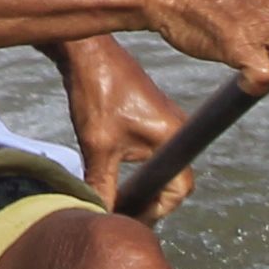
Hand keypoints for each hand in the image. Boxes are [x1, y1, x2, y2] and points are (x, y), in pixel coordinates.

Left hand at [59, 41, 184, 208]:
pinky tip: (113, 167)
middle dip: (150, 198)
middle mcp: (176, 129)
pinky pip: (153, 148)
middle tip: (121, 210)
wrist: (88, 50)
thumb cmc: (97, 93)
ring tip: (116, 193)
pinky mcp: (151, 112)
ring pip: (162, 164)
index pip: (179, 190)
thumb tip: (101, 217)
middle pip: (174, 180)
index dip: (156, 210)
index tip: (129, 218)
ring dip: (143, 181)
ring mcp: (166, 119)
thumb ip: (103, 185)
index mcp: (172, 138)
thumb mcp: (98, 147)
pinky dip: (138, 164)